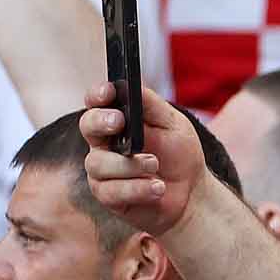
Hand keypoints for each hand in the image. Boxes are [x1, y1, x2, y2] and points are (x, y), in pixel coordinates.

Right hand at [82, 79, 208, 232]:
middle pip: (87, 126)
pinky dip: (137, 188)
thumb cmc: (180, 154)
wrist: (191, 192)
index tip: (108, 91)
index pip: (97, 102)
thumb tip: (131, 84)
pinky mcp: (108, 196)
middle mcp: (104, 143)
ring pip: (98, 163)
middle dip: (100, 121)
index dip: (97, 94)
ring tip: (155, 165)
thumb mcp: (172, 124)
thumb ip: (150, 104)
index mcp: (117, 120)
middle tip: (118, 122)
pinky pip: (111, 191)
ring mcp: (102, 171)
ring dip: (130, 164)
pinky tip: (157, 187)